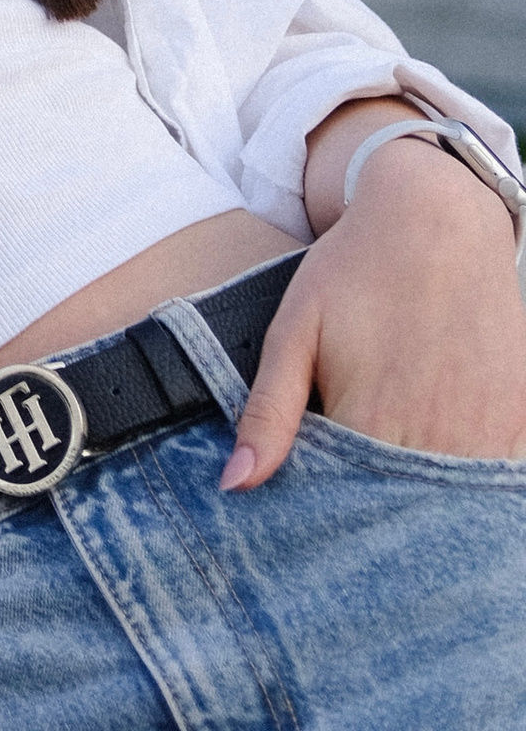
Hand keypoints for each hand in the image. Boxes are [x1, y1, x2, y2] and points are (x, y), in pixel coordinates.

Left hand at [225, 135, 525, 488]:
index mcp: (375, 421)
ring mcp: (488, 434)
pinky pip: (492, 476)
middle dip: (373, 512)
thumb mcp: (295, 329)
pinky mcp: (522, 422)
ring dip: (421, 498)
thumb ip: (268, 413)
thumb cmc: (357, 269)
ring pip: (447, 502)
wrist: (439, 217)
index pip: (346, 507)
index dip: (325, 513)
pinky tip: (436, 450)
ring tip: (393, 462)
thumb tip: (233, 486)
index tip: (310, 503)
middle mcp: (438, 439)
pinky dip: (462, 475)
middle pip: (400, 512)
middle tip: (352, 484)